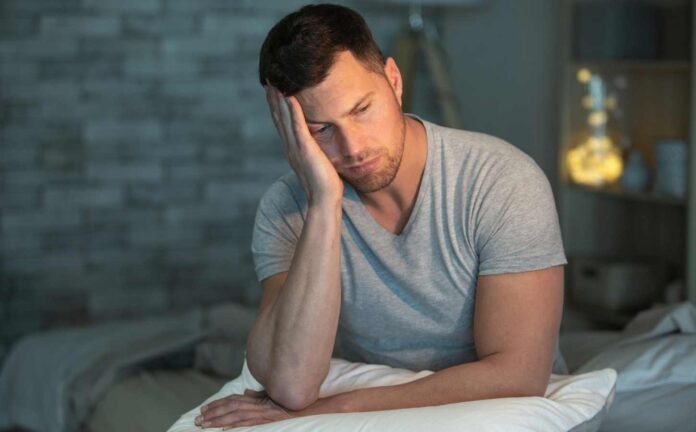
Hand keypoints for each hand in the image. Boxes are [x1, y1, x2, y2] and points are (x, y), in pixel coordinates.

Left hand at [195, 389, 291, 429]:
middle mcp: (254, 404)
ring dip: (217, 419)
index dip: (216, 404)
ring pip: (234, 415)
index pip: (231, 400)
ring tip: (204, 425)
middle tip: (197, 419)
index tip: (203, 409)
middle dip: (212, 413)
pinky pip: (247, 423)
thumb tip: (245, 391)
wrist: (300, 408)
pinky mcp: (264, 421)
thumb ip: (256, 395)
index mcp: (254, 399)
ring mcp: (259, 413)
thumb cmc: (285, 401)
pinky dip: (235, 425)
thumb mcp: (270, 396)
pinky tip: (224, 429)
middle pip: (229, 406)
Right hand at [265, 84, 343, 205]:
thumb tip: (317, 146)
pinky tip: (289, 96)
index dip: (276, 106)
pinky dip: (292, 110)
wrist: (323, 200)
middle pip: (278, 117)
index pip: (282, 123)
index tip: (274, 89)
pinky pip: (297, 125)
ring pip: (284, 118)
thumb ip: (313, 152)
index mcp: (292, 149)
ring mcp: (295, 147)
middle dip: (273, 98)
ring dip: (279, 99)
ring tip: (275, 82)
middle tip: (269, 79)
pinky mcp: (304, 148)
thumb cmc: (324, 184)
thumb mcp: (316, 163)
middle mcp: (289, 146)